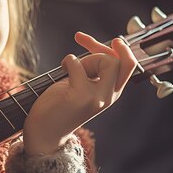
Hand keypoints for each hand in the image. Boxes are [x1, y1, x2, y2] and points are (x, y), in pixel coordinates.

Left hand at [23, 32, 136, 154]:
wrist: (44, 132)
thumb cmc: (59, 105)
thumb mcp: (83, 83)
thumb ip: (94, 69)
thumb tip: (98, 45)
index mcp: (111, 93)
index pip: (128, 65)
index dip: (117, 48)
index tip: (105, 40)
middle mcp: (108, 97)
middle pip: (120, 61)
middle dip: (100, 51)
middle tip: (80, 54)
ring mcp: (96, 98)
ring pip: (107, 61)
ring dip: (84, 59)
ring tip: (68, 70)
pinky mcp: (80, 97)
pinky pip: (78, 65)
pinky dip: (68, 62)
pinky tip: (62, 70)